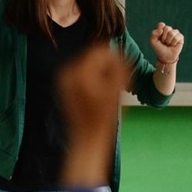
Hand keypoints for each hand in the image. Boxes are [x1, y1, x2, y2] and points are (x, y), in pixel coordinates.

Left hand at [57, 46, 127, 186]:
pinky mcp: (66, 88)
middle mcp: (66, 73)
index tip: (126, 74)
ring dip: (104, 73)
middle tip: (121, 84)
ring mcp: (64, 81)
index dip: (116, 58)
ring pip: (90, 67)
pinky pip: (85, 76)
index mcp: (76, 72)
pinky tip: (104, 94)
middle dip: (109, 67)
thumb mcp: (115, 89)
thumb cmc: (103, 118)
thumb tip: (120, 52)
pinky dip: (96, 80)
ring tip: (113, 90)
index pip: (99, 52)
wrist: (87, 140)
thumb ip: (119, 66)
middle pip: (94, 58)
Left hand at [148, 22, 183, 63]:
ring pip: (172, 33)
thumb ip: (153, 34)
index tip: (158, 37)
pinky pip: (177, 37)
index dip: (159, 30)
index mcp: (162, 29)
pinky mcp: (180, 37)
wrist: (165, 57)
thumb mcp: (152, 42)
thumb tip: (161, 30)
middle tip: (163, 42)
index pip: (161, 24)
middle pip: (167, 28)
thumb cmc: (159, 49)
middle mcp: (169, 30)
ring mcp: (175, 33)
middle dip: (164, 37)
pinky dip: (173, 43)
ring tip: (168, 44)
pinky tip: (173, 45)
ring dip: (168, 41)